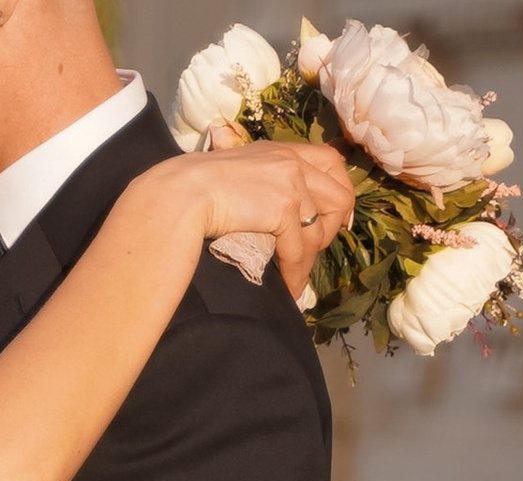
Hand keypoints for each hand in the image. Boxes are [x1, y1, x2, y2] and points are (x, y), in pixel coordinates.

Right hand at [160, 134, 353, 300]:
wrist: (181, 195)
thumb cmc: (194, 191)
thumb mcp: (236, 175)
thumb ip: (258, 184)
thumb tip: (268, 211)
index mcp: (281, 150)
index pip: (330, 160)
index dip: (340, 190)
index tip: (335, 218)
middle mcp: (291, 161)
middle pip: (339, 194)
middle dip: (331, 228)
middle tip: (313, 250)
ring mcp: (290, 182)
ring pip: (321, 227)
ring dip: (311, 257)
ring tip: (296, 275)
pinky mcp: (283, 207)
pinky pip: (299, 249)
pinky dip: (296, 274)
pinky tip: (289, 288)